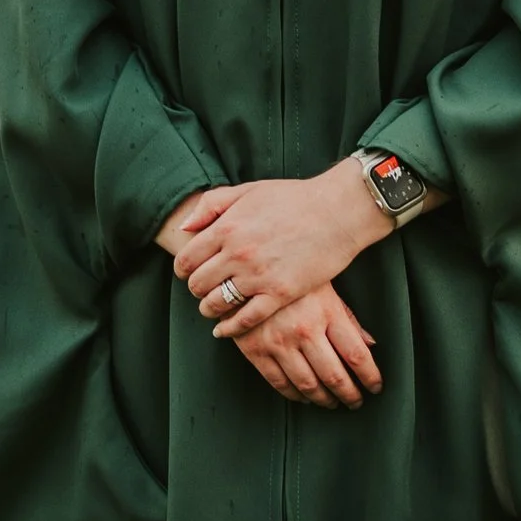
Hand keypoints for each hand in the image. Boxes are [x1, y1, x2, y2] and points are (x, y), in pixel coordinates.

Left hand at [164, 162, 389, 336]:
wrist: (336, 211)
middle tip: (204, 289)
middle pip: (197, 284)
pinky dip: (230, 328)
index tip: (190, 272)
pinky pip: (244, 320)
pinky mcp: (279, 294)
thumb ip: (212, 205)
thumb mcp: (247, 191)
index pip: (186, 260)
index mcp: (226, 227)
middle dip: (196, 289)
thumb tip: (184, 228)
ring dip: (209, 309)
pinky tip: (225, 329)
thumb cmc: (294, 198)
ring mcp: (258, 276)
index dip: (183, 269)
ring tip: (214, 307)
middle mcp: (237, 254)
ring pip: (215, 304)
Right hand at [228, 281, 381, 407]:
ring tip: (332, 402)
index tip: (375, 386)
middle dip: (349, 395)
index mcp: (326, 312)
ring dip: (324, 399)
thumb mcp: (325, 288)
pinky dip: (295, 395)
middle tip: (356, 402)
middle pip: (334, 376)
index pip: (356, 355)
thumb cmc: (291, 276)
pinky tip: (304, 396)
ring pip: (307, 385)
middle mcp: (304, 329)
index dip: (370, 377)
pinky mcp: (256, 350)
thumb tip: (370, 344)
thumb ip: (348, 318)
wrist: (244, 270)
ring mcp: (278, 342)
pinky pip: (279, 383)